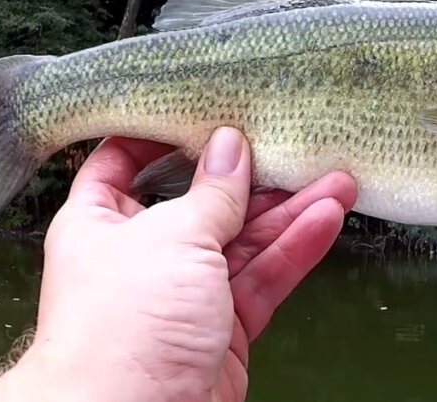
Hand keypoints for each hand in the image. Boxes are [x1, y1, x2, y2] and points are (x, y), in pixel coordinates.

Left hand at [0, 128, 357, 401]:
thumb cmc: (123, 327)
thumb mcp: (170, 239)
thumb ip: (211, 192)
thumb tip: (230, 145)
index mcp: (100, 223)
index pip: (124, 162)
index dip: (162, 134)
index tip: (205, 107)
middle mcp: (142, 255)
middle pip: (202, 201)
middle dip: (251, 175)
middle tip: (294, 144)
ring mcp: (185, 294)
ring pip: (244, 240)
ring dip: (289, 210)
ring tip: (336, 178)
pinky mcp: (222, 328)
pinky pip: (262, 278)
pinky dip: (294, 250)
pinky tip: (326, 219)